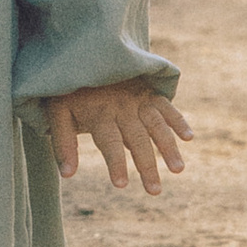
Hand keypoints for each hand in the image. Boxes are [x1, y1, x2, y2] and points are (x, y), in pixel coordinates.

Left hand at [45, 83, 195, 195]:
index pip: (109, 143)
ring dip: (168, 147)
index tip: (121, 185)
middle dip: (146, 166)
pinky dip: (178, 120)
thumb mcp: (58, 113)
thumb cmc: (69, 92)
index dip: (115, 163)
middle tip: (154, 192)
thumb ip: (63, 143)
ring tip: (178, 170)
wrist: (85, 54)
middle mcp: (122, 108)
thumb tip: (67, 175)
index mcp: (99, 114)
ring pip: (157, 125)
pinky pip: (167, 106)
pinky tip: (189, 137)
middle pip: (137, 140)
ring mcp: (138, 99)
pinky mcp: (150, 92)